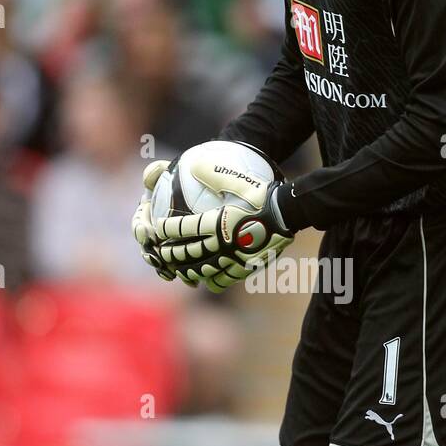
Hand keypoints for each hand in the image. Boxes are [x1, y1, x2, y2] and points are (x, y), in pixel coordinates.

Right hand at [131, 159, 193, 286]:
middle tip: (156, 257)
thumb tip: (149, 174)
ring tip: (171, 274)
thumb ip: (162, 169)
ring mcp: (173, 245)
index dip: (139, 228)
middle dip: (150, 255)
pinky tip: (194, 282)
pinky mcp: (190, 257)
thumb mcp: (181, 168)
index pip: (140, 221)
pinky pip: (185, 270)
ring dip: (166, 269)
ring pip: (165, 262)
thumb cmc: (200, 177)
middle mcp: (159, 231)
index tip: (146, 232)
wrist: (228, 193)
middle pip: (149, 247)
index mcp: (153, 211)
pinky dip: (186, 276)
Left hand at [151, 150, 292, 293]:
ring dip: (188, 270)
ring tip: (180, 270)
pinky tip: (208, 281)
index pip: (183, 228)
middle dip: (172, 253)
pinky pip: (225, 279)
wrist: (285, 214)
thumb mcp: (236, 179)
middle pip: (188, 252)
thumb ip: (214, 173)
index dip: (168, 229)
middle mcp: (220, 242)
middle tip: (162, 253)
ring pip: (203, 269)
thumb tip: (194, 164)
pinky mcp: (245, 267)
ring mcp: (232, 257)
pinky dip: (213, 281)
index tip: (159, 229)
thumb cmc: (261, 195)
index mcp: (215, 222)